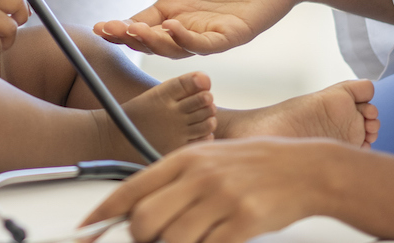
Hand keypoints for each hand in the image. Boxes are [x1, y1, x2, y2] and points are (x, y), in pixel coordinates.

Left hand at [83, 139, 332, 242]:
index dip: (103, 214)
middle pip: (146, 221)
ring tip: (189, 240)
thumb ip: (175, 181)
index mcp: (187, 158)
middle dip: (141, 241)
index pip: (131, 188)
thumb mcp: (211, 160)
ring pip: (174, 240)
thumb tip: (137, 209)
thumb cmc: (257, 165)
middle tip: (151, 242)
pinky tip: (213, 241)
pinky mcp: (244, 220)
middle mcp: (200, 175)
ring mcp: (222, 198)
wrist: (307, 169)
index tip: (85, 229)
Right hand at [93, 0, 307, 57]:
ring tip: (135, 31)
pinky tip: (172, 28)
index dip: (120, 28)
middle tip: (112, 31)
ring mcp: (210, 32)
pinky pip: (206, 45)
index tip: (99, 27)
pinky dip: (187, 40)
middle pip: (153, 41)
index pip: (141, 22)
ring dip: (154, 42)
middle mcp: (189, 24)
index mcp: (176, 6)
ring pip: (176, 49)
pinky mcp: (232, 35)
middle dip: (131, 38)